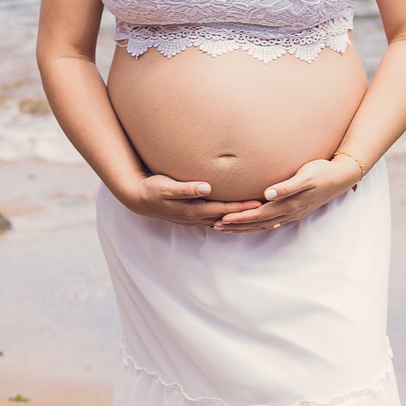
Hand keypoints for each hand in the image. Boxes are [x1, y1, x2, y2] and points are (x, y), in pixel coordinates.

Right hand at [124, 174, 262, 226]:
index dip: (241, 207)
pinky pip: (215, 216)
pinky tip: (236, 212)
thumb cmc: (152, 189)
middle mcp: (196, 217)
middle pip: (227, 216)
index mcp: (193, 210)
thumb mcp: (166, 187)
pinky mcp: (192, 214)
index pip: (223, 210)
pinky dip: (227, 215)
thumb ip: (186, 188)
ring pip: (222, 218)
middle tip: (266, 208)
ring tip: (256, 212)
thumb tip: (205, 187)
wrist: (138, 198)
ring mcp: (194, 217)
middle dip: (245, 213)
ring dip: (238, 216)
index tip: (258, 203)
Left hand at [215, 155, 361, 231]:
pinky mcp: (294, 211)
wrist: (341, 177)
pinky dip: (257, 224)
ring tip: (226, 228)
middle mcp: (289, 213)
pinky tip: (250, 224)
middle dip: (236, 225)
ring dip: (244, 227)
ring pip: (263, 225)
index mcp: (288, 205)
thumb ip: (286, 186)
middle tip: (214, 227)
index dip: (239, 218)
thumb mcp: (305, 176)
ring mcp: (292, 214)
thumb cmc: (321, 172)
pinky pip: (271, 222)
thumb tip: (268, 195)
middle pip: (257, 223)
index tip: (222, 219)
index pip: (258, 215)